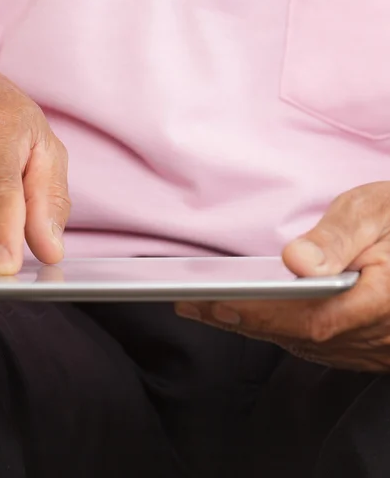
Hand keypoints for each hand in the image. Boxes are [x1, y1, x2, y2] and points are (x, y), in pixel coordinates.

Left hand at [176, 182, 389, 371]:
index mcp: (383, 302)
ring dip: (250, 326)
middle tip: (189, 304)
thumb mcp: (376, 213)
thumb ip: (338, 238)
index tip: (215, 304)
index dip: (261, 315)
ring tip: (202, 307)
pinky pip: (311, 343)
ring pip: (300, 342)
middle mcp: (375, 335)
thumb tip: (296, 261)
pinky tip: (243, 314)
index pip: (312, 318)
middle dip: (238, 320)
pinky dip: (274, 328)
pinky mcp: (360, 346)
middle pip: (297, 335)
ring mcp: (368, 346)